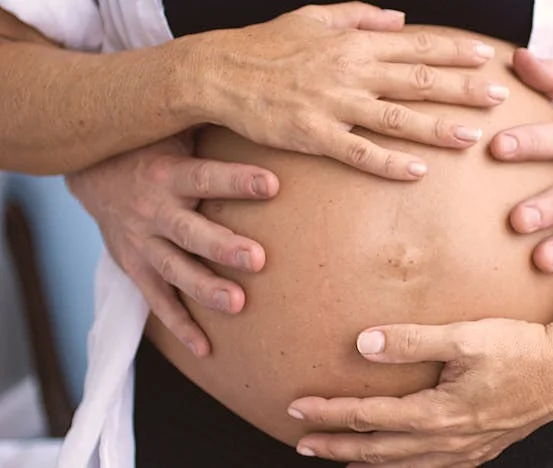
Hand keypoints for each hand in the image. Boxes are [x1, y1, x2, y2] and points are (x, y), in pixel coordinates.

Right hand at [67, 133, 277, 356]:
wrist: (90, 173)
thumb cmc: (151, 147)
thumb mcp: (173, 128)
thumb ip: (210, 125)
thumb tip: (264, 110)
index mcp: (167, 174)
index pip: (206, 177)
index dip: (237, 180)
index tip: (273, 184)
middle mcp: (153, 211)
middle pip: (190, 232)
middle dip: (223, 247)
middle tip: (258, 259)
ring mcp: (141, 244)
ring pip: (174, 271)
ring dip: (205, 289)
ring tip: (238, 304)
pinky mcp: (135, 268)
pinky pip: (157, 302)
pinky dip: (180, 326)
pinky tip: (206, 349)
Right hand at [191, 2, 507, 179]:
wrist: (219, 72)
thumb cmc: (266, 46)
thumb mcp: (314, 16)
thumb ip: (361, 16)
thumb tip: (400, 19)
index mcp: (354, 43)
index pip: (416, 46)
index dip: (453, 51)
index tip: (486, 56)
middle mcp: (350, 71)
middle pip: (417, 81)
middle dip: (462, 88)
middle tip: (498, 96)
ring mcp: (334, 105)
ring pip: (396, 117)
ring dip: (437, 126)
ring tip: (472, 136)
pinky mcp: (314, 135)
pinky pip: (359, 152)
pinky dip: (389, 162)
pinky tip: (418, 171)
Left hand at [287, 319, 552, 466]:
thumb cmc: (521, 348)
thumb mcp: (467, 336)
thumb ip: (413, 340)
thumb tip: (363, 344)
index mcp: (440, 413)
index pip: (370, 417)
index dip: (331, 414)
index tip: (297, 408)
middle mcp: (449, 440)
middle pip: (378, 450)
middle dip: (336, 445)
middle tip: (301, 441)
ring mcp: (466, 450)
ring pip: (403, 465)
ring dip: (365, 462)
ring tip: (337, 461)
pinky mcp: (481, 448)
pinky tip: (395, 465)